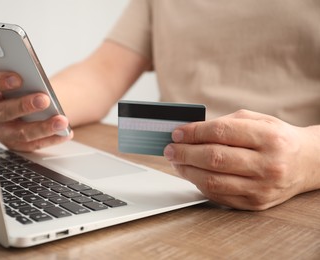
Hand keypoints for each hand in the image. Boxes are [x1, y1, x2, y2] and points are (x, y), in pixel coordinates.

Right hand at [0, 72, 72, 151]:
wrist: (28, 108)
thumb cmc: (24, 91)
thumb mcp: (22, 83)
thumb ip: (26, 80)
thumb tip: (40, 83)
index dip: (0, 81)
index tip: (17, 78)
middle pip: (4, 112)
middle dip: (25, 106)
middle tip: (44, 100)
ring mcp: (3, 132)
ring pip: (22, 132)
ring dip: (44, 127)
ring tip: (62, 121)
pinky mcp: (17, 145)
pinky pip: (35, 144)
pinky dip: (52, 138)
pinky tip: (65, 133)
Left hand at [164, 109, 319, 209]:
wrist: (306, 163)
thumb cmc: (277, 138)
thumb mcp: (257, 120)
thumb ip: (225, 124)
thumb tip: (190, 131)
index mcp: (268, 137)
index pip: (220, 133)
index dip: (193, 133)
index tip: (177, 133)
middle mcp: (267, 164)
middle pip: (214, 159)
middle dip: (184, 153)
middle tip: (170, 149)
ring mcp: (262, 187)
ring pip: (213, 181)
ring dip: (187, 171)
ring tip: (176, 162)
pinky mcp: (255, 203)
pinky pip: (219, 195)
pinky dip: (200, 184)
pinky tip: (192, 174)